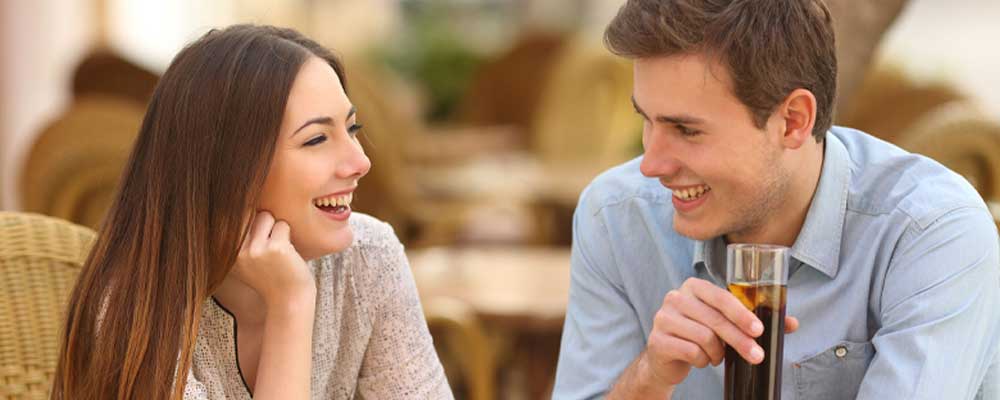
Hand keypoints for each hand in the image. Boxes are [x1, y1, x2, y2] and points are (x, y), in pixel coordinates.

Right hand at [230, 211, 315, 305]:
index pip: (231, 218)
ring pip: (267, 216)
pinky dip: (288, 236)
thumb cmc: (270, 276)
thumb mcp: (245, 260)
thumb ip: (237, 238)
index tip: (247, 216)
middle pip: (251, 214)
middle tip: (270, 248)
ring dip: (277, 229)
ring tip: (278, 250)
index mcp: (227, 253)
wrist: (289, 300)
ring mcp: (256, 250)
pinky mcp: (276, 248)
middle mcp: (237, 251)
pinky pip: (283, 225)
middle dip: (264, 224)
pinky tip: (287, 255)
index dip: (243, 212)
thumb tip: (230, 203)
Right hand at [641, 278, 798, 387]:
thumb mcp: (725, 323)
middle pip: (714, 319)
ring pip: (704, 338)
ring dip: (718, 353)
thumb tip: (792, 323)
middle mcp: (675, 297)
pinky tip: (702, 360)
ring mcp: (663, 318)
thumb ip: (754, 320)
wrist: (666, 356)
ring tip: (718, 357)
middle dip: (739, 340)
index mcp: (693, 286)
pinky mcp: (657, 339)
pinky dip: (703, 360)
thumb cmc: (700, 334)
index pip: (720, 296)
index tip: (759, 330)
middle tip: (757, 355)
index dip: (741, 313)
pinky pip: (691, 352)